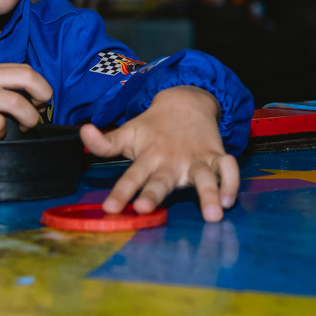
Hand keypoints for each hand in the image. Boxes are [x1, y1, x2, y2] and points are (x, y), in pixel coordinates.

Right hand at [0, 63, 52, 139]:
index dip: (39, 87)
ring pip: (17, 104)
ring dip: (28, 120)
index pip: (25, 69)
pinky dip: (0, 135)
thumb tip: (14, 103)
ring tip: (22, 130)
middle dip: (44, 97)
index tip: (37, 102)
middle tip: (38, 114)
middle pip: (29, 79)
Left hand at [81, 85, 239, 222]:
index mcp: (149, 156)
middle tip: (146, 210)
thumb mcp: (128, 132)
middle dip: (154, 194)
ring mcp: (196, 158)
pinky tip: (230, 200)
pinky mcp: (216, 156)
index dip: (121, 192)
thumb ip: (106, 142)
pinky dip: (232, 183)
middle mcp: (172, 160)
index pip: (131, 176)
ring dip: (208, 193)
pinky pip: (229, 168)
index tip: (110, 209)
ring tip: (212, 214)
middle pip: (162, 180)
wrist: (187, 101)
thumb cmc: (154, 126)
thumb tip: (83, 132)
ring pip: (204, 176)